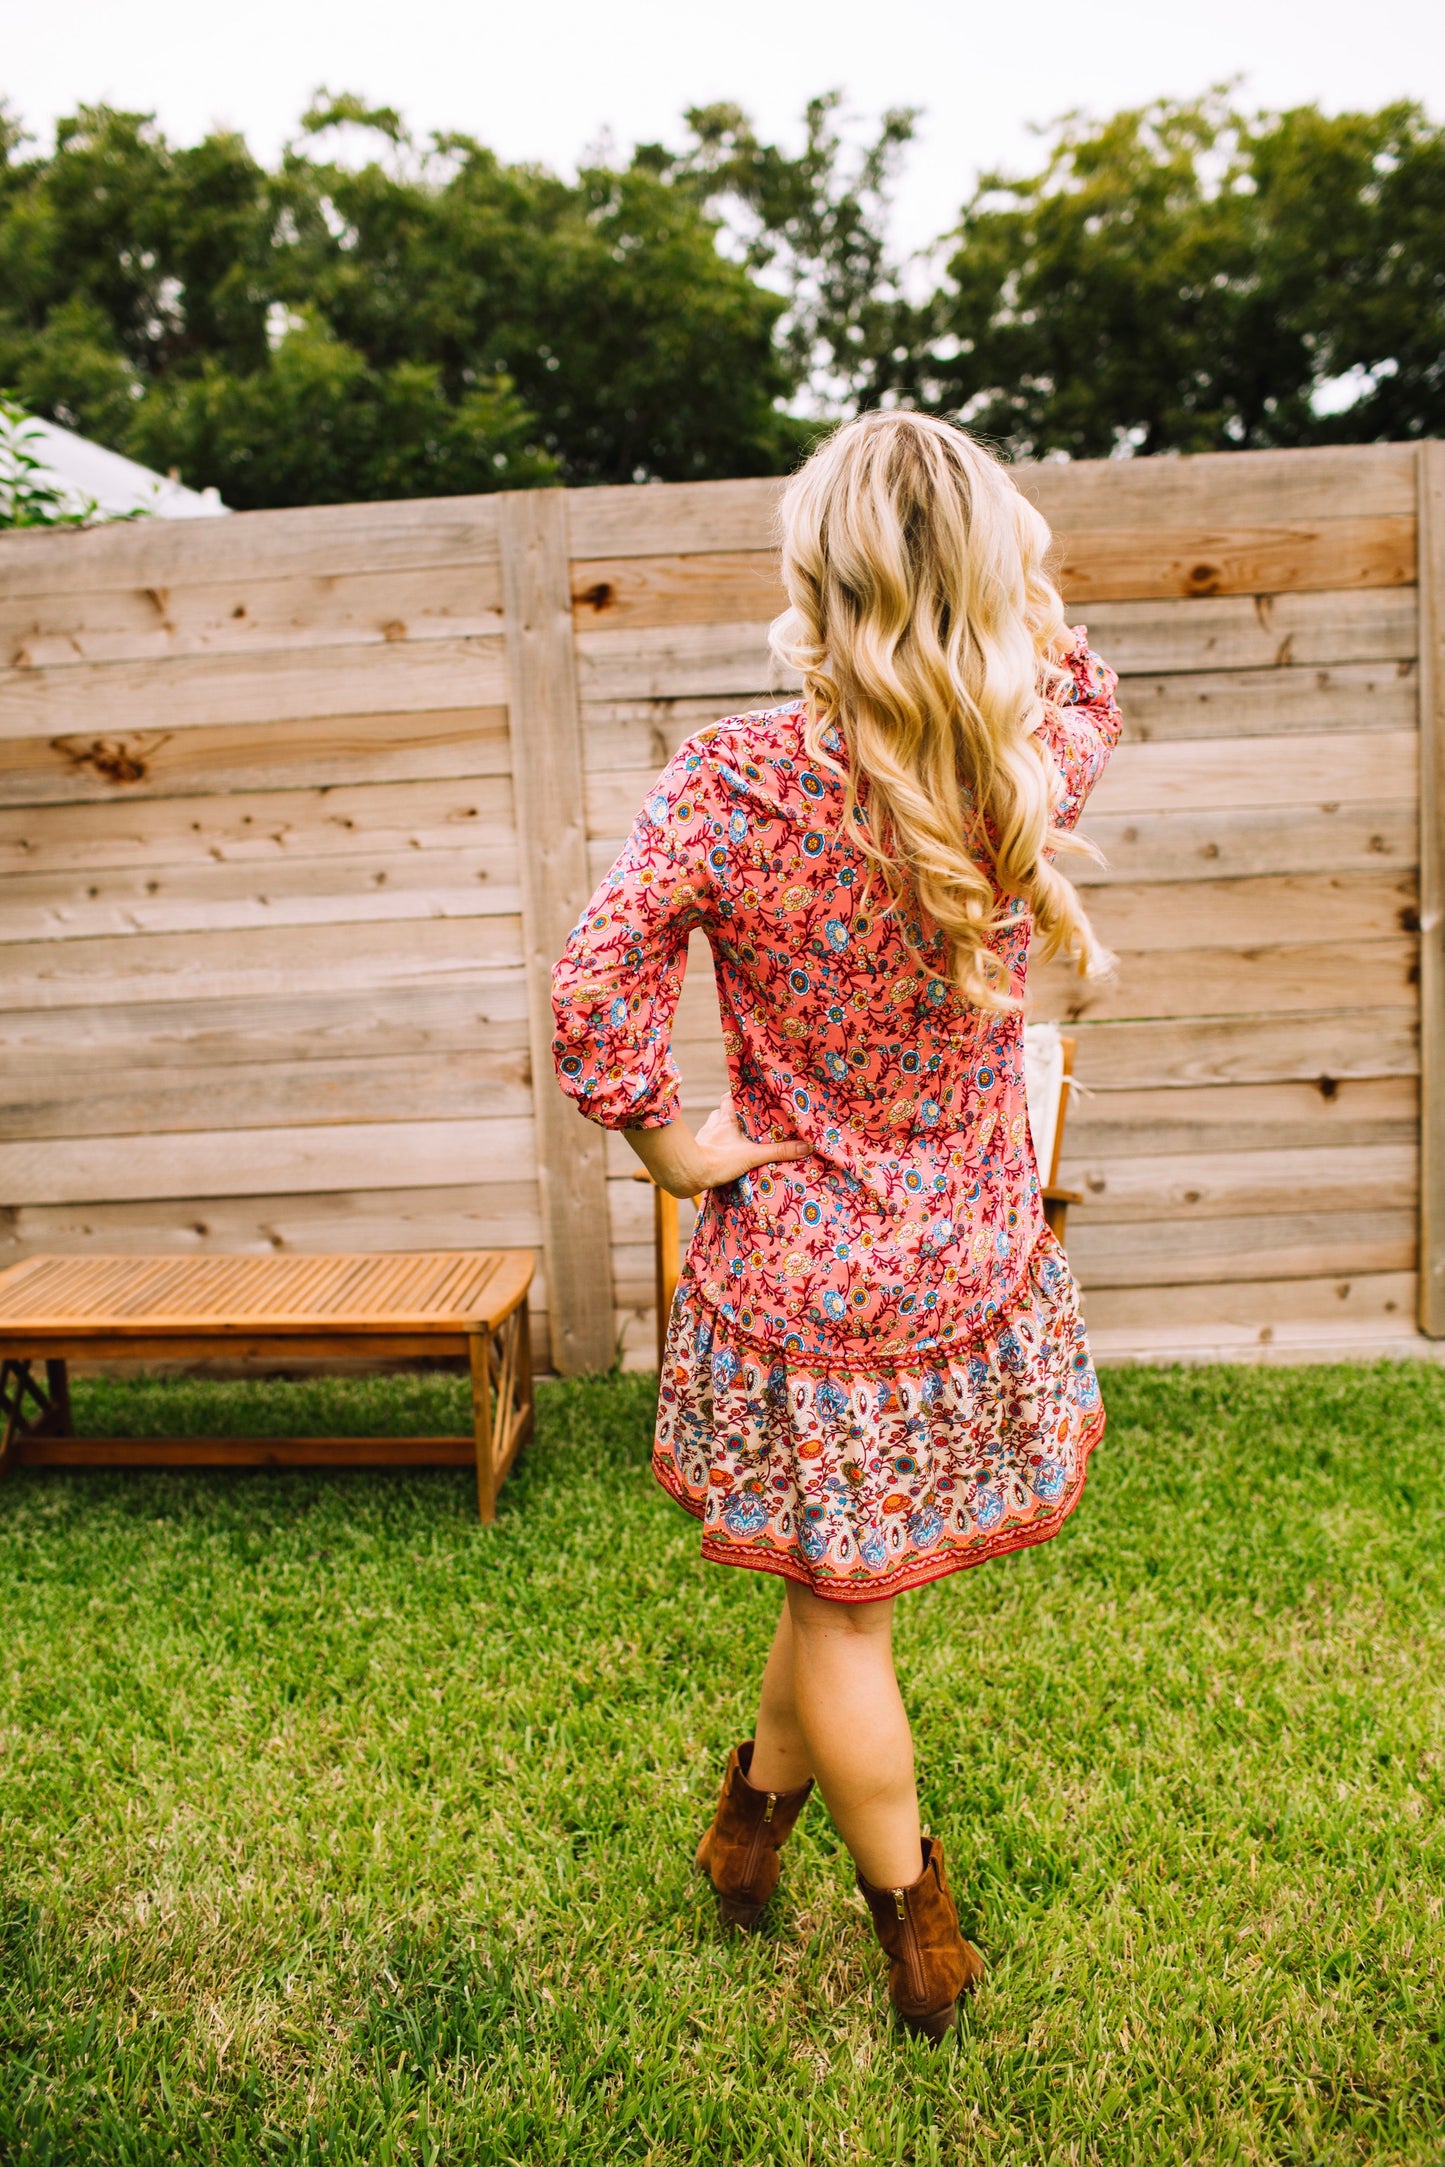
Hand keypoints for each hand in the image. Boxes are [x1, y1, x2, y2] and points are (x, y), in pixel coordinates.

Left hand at [691, 1092, 811, 1191]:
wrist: (687, 1174)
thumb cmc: (717, 1161)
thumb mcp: (752, 1155)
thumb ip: (778, 1151)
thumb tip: (805, 1147)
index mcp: (726, 1118)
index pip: (731, 1096)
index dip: (739, 1093)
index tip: (749, 1092)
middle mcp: (713, 1123)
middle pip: (724, 1109)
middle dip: (735, 1112)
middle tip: (749, 1117)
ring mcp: (704, 1135)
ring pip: (715, 1125)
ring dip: (724, 1127)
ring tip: (737, 1134)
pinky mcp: (698, 1148)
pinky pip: (708, 1140)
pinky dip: (716, 1142)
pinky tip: (723, 1150)